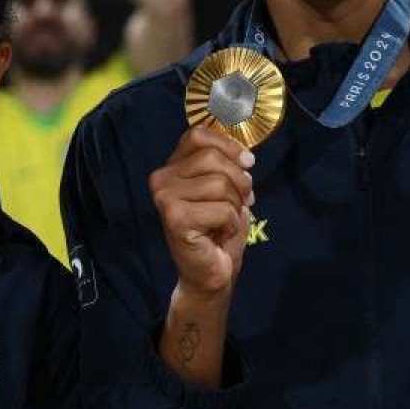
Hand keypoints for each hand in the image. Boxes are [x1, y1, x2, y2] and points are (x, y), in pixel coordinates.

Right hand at [150, 127, 254, 298]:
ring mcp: (165, 198)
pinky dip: (231, 224)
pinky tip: (219, 234)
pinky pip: (222, 209)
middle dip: (239, 180)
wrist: (210, 273)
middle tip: (241, 201)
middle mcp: (161, 179)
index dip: (228, 145)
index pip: (198, 135)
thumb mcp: (225, 188)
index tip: (247, 162)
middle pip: (212, 158)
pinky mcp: (175, 218)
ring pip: (220, 184)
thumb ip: (227, 165)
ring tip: (226, 221)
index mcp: (171, 167)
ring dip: (235, 206)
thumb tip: (245, 156)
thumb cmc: (218, 230)